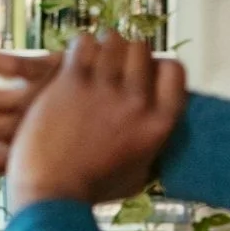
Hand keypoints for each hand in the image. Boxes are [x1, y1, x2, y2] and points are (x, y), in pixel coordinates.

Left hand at [6, 32, 186, 213]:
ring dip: (104, 48)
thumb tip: (159, 129)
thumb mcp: (139, 174)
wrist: (54, 190)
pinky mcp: (73, 81)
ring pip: (113, 40)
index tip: (149, 75)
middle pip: (142, 49)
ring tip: (95, 64)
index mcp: (158, 126)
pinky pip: (84, 43)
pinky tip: (77, 65)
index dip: (161, 66)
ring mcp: (104, 90)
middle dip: (129, 54)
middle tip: (116, 68)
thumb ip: (152, 147)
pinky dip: (81, 49)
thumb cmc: (94, 188)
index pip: (175, 71)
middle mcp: (136, 104)